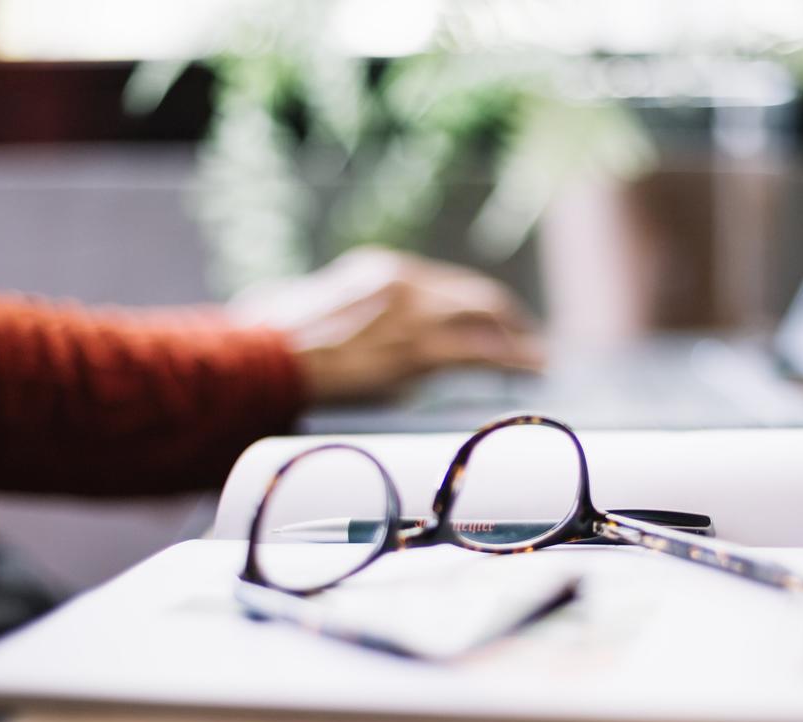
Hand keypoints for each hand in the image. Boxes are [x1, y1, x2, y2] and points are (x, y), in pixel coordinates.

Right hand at [227, 247, 543, 402]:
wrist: (265, 357)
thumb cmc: (271, 341)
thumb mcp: (313, 310)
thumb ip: (344, 316)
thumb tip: (349, 337)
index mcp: (380, 272)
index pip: (441, 286)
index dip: (469, 304)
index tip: (483, 318)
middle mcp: (404, 284)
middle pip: (472, 295)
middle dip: (504, 315)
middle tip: (524, 334)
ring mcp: (414, 315)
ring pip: (486, 318)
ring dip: (517, 339)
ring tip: (537, 357)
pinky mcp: (419, 350)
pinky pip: (482, 353)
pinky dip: (514, 359)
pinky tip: (534, 368)